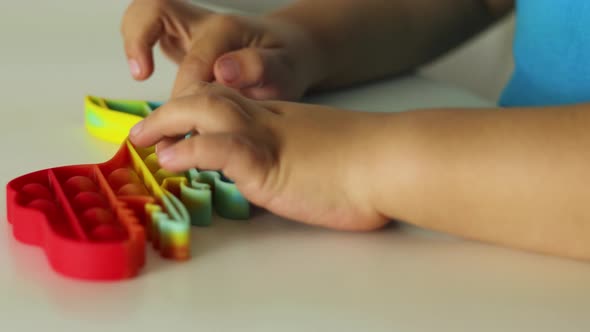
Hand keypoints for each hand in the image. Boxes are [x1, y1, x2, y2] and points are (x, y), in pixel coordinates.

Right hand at [121, 0, 321, 99]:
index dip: (186, 94)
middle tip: (143, 79)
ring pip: (147, 11)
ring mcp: (190, 27)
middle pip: (156, 10)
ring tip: (139, 73)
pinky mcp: (181, 38)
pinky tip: (143, 72)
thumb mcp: (286, 70)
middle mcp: (204, 23)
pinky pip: (150, 28)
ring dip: (133, 38)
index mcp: (228, 31)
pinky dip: (137, 44)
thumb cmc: (286, 63)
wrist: (288, 50)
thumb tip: (223, 70)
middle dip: (141, 45)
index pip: (194, 59)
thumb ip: (260, 69)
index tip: (185, 127)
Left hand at [128, 82, 389, 230]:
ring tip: (143, 140)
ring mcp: (267, 139)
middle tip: (145, 129)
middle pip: (211, 98)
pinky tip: (170, 160)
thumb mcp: (329, 155)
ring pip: (206, 113)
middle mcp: (270, 121)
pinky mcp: (268, 164)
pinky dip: (190, 151)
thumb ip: (305, 161)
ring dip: (169, 122)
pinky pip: (219, 148)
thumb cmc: (371, 162)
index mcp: (283, 118)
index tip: (179, 122)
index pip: (233, 103)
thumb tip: (298, 179)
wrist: (392, 161)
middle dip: (172, 109)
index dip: (200, 109)